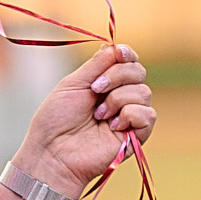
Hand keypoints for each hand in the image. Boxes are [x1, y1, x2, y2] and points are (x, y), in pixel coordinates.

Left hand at [19, 44, 154, 198]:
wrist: (52, 152)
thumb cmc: (56, 120)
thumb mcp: (74, 83)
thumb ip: (98, 64)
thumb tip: (117, 46)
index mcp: (105, 83)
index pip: (129, 61)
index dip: (127, 54)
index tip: (119, 54)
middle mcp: (120, 98)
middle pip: (139, 72)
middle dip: (118, 75)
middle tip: (95, 89)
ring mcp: (129, 117)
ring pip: (144, 92)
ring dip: (118, 99)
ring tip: (98, 115)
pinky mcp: (136, 137)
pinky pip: (148, 115)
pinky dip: (129, 115)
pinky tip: (111, 126)